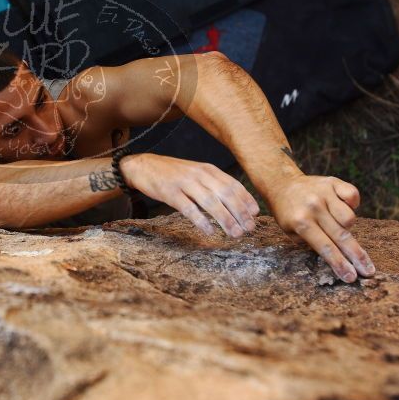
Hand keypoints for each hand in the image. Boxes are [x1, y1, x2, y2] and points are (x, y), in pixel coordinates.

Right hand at [121, 153, 259, 237]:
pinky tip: (209, 231)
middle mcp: (199, 174)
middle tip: (249, 229)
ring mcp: (184, 183)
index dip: (246, 200)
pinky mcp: (170, 193)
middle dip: (240, 213)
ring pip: (210, 202)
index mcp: (208, 169)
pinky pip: (189, 209)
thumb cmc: (172, 173)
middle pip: (225, 194)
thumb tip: (234, 202)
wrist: (143, 166)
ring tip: (234, 233)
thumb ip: (212, 184)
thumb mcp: (195, 173)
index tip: (255, 215)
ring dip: (225, 219)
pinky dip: (200, 221)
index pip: (233, 184)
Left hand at [266, 174, 374, 282]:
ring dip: (347, 226)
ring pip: (350, 218)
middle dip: (356, 256)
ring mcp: (324, 193)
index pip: (325, 247)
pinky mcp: (333, 182)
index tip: (351, 278)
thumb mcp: (290, 232)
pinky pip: (353, 195)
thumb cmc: (288, 213)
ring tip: (336, 225)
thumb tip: (336, 259)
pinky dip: (352, 204)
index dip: (339, 264)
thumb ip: (310, 243)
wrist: (282, 185)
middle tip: (368, 271)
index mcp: (300, 222)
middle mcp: (313, 207)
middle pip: (341, 236)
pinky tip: (343, 207)